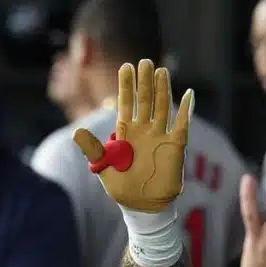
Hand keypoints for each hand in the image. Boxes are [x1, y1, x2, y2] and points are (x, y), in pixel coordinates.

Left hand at [73, 59, 193, 211]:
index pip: (126, 104)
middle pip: (145, 100)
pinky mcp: (175, 146)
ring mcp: (160, 136)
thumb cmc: (121, 187)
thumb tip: (76, 131)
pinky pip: (182, 124)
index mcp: (125, 133)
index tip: (125, 66)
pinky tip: (189, 94)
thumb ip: (92, 148)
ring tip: (161, 71)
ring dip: (163, 89)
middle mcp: (143, 130)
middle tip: (145, 61)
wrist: (142, 205)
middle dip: (144, 82)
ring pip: (163, 107)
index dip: (126, 86)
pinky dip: (186, 110)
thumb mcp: (102, 167)